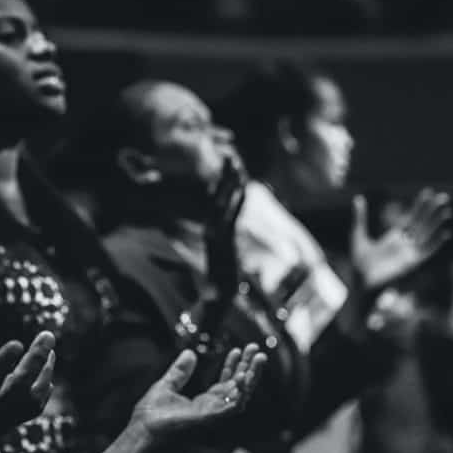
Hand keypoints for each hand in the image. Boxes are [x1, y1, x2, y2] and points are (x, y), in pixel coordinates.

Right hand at [0, 321, 55, 452]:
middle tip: (48, 335)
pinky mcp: (4, 426)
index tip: (17, 343)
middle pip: (20, 388)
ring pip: (32, 401)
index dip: (3, 362)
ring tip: (50, 351)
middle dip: (37, 360)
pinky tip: (45, 373)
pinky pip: (31, 410)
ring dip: (45, 375)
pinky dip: (42, 391)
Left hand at [129, 344, 265, 442]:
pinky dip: (240, 392)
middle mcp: (213, 410)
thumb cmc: (150, 417)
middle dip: (249, 368)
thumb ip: (180, 372)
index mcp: (204, 403)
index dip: (233, 366)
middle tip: (255, 349)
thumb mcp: (166, 386)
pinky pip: (232, 406)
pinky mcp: (210, 420)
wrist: (142, 432)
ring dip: (251, 377)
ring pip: (241, 395)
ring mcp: (214, 416)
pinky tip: (244, 376)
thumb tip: (189, 353)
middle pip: (238, 388)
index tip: (238, 350)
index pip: (226, 383)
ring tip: (258, 358)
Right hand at [205, 157, 246, 301]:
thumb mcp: (222, 252)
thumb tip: (224, 225)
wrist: (219, 295)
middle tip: (231, 156)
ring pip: (222, 203)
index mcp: (209, 229)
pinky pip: (231, 216)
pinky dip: (237, 201)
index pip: (214, 200)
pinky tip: (243, 188)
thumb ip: (222, 237)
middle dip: (224, 176)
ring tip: (237, 166)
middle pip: (216, 196)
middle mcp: (210, 228)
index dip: (221, 182)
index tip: (228, 167)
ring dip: (230, 184)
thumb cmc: (221, 276)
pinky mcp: (224, 242)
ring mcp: (216, 234)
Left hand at [351, 189, 451, 290]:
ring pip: (427, 235)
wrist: (360, 281)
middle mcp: (405, 243)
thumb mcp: (358, 235)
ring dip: (437, 224)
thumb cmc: (358, 262)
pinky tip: (445, 233)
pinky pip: (427, 251)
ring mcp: (409, 252)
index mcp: (394, 236)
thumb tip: (358, 198)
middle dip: (433, 211)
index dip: (420, 206)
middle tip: (443, 197)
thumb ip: (361, 217)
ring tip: (446, 211)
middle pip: (422, 223)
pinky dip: (436, 243)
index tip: (428, 192)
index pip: (411, 218)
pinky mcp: (411, 263)